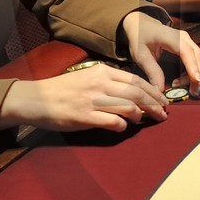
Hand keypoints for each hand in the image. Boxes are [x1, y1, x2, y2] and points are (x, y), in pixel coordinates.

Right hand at [0, 61, 169, 132]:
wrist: (35, 99)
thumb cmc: (62, 89)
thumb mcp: (87, 77)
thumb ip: (108, 82)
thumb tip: (132, 93)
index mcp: (102, 71)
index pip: (136, 80)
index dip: (153, 91)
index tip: (162, 100)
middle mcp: (100, 83)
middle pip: (137, 93)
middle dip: (155, 105)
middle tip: (163, 114)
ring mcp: (93, 100)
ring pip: (129, 107)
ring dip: (140, 115)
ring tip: (142, 120)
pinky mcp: (85, 117)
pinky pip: (113, 122)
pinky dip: (123, 126)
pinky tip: (122, 127)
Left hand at [121, 12, 199, 95]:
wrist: (141, 24)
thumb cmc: (140, 37)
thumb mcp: (141, 55)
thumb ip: (152, 71)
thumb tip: (160, 90)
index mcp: (170, 37)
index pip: (186, 51)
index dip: (193, 66)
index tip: (196, 80)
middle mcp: (183, 37)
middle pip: (198, 57)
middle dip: (197, 76)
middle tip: (189, 92)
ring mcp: (188, 40)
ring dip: (196, 73)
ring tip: (180, 84)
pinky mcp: (189, 45)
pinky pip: (198, 59)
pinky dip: (195, 70)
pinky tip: (183, 78)